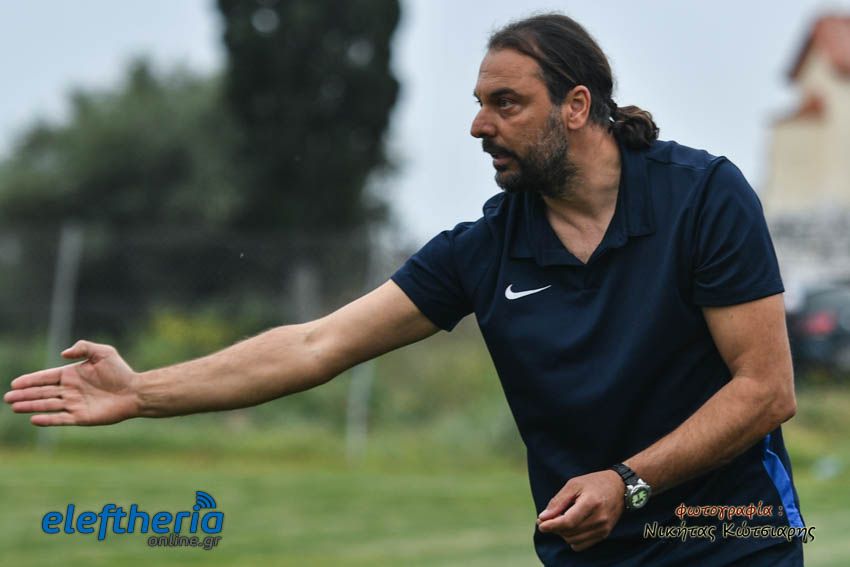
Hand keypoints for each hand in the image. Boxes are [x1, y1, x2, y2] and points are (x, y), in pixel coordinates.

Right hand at [3, 340, 138, 425]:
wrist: (135, 391)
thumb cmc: (121, 371)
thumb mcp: (103, 352)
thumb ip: (83, 348)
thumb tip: (62, 355)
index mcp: (72, 374)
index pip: (46, 378)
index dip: (30, 380)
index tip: (15, 383)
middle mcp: (70, 390)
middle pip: (43, 392)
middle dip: (25, 394)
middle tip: (7, 398)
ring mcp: (75, 404)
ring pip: (48, 405)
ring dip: (31, 406)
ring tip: (15, 407)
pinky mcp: (81, 417)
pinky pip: (60, 419)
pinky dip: (48, 420)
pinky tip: (34, 419)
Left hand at [536, 470, 624, 551]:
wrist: (619, 487)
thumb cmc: (594, 483)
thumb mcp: (573, 484)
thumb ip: (558, 501)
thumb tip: (543, 518)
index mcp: (591, 503)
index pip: (568, 522)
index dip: (552, 525)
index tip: (540, 524)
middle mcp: (600, 518)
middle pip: (569, 532)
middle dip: (555, 527)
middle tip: (547, 518)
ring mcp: (603, 528)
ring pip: (574, 541)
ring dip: (562, 533)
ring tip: (560, 520)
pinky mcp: (604, 534)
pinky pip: (582, 545)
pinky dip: (572, 539)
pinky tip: (570, 527)